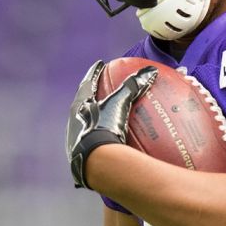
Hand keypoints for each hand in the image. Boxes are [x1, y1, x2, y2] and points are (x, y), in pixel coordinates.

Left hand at [66, 60, 157, 188]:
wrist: (95, 161)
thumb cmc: (105, 128)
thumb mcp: (119, 104)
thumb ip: (133, 86)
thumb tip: (150, 70)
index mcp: (79, 105)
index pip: (87, 83)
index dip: (95, 73)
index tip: (100, 64)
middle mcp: (74, 121)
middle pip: (83, 103)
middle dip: (92, 96)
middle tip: (100, 90)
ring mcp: (75, 140)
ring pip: (84, 124)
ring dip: (93, 118)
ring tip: (104, 117)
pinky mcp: (81, 156)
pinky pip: (91, 143)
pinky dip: (99, 139)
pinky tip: (109, 144)